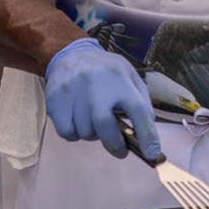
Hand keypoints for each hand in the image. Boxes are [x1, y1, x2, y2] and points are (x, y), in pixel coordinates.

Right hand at [45, 37, 160, 160]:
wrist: (72, 54)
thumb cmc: (106, 71)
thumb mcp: (129, 76)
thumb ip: (141, 102)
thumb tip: (148, 133)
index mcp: (120, 78)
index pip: (137, 110)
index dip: (147, 135)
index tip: (152, 154)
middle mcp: (96, 84)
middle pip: (104, 125)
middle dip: (114, 144)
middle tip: (120, 149)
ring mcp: (74, 91)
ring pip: (85, 132)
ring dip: (93, 134)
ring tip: (94, 119)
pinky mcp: (56, 100)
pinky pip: (67, 133)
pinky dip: (75, 133)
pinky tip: (79, 118)